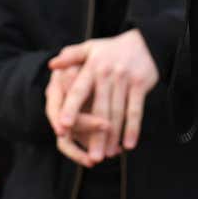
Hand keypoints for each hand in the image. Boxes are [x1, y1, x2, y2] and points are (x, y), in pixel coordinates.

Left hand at [48, 30, 158, 162]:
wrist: (145, 41)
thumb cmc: (111, 49)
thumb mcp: (90, 48)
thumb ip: (71, 56)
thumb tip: (52, 65)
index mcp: (91, 67)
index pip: (78, 91)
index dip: (70, 110)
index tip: (63, 128)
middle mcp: (107, 74)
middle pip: (100, 109)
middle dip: (96, 135)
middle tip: (93, 157)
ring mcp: (125, 79)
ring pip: (118, 113)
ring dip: (114, 137)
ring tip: (108, 155)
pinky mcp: (141, 84)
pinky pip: (136, 110)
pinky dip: (133, 128)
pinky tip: (129, 144)